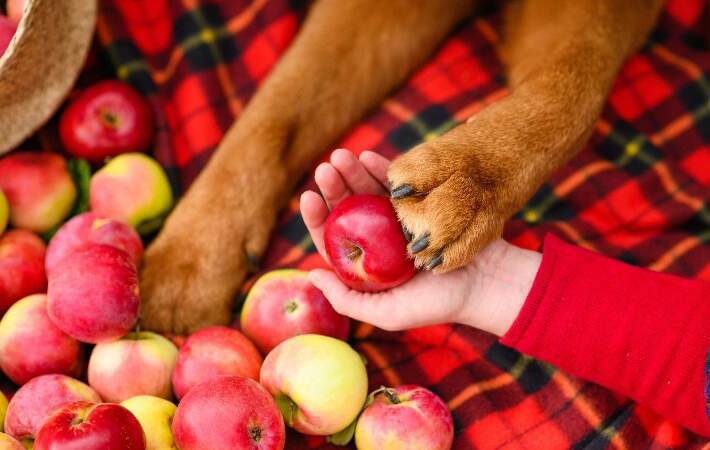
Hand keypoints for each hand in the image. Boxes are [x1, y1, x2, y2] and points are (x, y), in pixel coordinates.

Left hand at [300, 149, 541, 334]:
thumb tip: (310, 273)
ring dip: (353, 172)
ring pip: (369, 192)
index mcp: (365, 265)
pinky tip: (369, 156)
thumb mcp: (386, 313)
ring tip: (341, 155)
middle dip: (334, 187)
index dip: (317, 217)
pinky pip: (397, 185)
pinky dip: (382, 169)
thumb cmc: (437, 305)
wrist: (486, 284)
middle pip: (348, 210)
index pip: (333, 238)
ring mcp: (398, 220)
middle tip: (325, 169)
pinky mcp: (420, 205)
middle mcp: (378, 241)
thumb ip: (347, 300)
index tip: (308, 197)